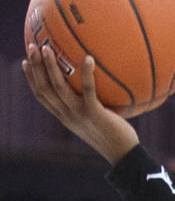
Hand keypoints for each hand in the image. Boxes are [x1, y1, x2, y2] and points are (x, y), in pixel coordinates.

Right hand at [22, 43, 139, 163]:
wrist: (123, 153)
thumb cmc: (114, 135)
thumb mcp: (95, 120)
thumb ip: (89, 105)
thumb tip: (97, 86)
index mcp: (64, 116)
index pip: (41, 96)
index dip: (31, 78)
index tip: (26, 62)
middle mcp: (67, 115)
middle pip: (44, 88)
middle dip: (35, 66)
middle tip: (32, 46)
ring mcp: (79, 114)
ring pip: (58, 87)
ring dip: (50, 66)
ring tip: (47, 48)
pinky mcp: (94, 113)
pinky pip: (88, 90)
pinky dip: (87, 73)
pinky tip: (89, 58)